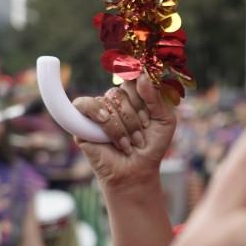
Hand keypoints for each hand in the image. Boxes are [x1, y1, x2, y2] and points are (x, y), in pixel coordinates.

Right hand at [72, 74, 175, 188]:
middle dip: (133, 118)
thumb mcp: (164, 120)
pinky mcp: (80, 121)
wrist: (136, 171)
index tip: (148, 119)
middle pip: (119, 92)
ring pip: (106, 101)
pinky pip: (83, 104)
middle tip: (140, 138)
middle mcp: (115, 100)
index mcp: (134, 96)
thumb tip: (142, 74)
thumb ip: (156, 97)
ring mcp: (98, 110)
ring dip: (121, 126)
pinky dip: (95, 111)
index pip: (133, 79)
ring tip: (128, 144)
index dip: (142, 98)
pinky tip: (104, 121)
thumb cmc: (152, 146)